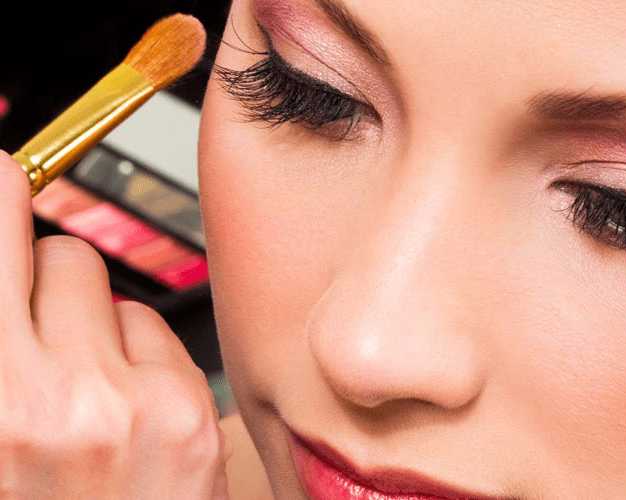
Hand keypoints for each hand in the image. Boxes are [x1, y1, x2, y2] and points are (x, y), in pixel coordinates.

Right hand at [0, 151, 229, 499]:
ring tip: (77, 382)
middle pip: (58, 251)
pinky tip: (122, 406)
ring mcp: (130, 404)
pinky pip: (155, 330)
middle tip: (35, 320)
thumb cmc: (38, 493)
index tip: (3, 178)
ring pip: (109, 287)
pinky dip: (136, 351)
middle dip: (41, 273)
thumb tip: (6, 265)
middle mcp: (55, 398)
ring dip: (89, 316)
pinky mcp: (187, 412)